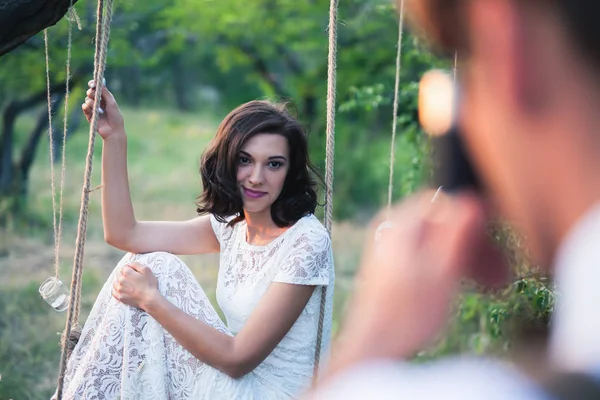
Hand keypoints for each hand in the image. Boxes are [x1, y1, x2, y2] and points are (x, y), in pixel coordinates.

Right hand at [82, 79, 124, 139]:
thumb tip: (100, 81)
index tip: (92, 84)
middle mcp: (98, 102)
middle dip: (91, 93)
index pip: (96, 88)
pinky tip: (92, 111)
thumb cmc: (115, 116)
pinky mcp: (89, 115)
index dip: (93, 84)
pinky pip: (84, 107)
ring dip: (91, 102)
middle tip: (96, 97)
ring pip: (87, 99)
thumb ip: (105, 93)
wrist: (113, 130)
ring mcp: (93, 108)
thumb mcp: (111, 103)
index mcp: (105, 98)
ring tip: (98, 109)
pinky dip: (87, 107)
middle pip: (90, 92)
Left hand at [112, 262, 159, 310]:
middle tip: (132, 278)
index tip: (135, 272)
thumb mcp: (146, 270)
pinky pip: (113, 291)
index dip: (129, 268)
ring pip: (115, 282)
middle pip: (118, 274)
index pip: (124, 267)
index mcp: (127, 273)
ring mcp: (119, 290)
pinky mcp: (120, 297)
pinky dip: (116, 289)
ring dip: (119, 282)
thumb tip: (130, 264)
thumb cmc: (149, 284)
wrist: (149, 299)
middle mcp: (121, 280)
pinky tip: (121, 289)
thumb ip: (136, 264)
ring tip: (127, 284)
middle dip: (124, 274)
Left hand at [330, 190, 507, 369]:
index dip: (476, 220)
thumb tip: (472, 199)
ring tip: (494, 287)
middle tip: (502, 273)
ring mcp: (390, 247)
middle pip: (444, 224)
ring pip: (439, 242)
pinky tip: (470, 288)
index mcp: (400, 222)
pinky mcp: (392, 266)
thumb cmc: (407, 312)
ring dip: (468, 259)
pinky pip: (428, 257)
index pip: (446, 203)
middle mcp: (392, 228)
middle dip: (476, 246)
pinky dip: (450, 268)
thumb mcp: (442, 269)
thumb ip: (458, 231)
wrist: (374, 346)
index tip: (499, 239)